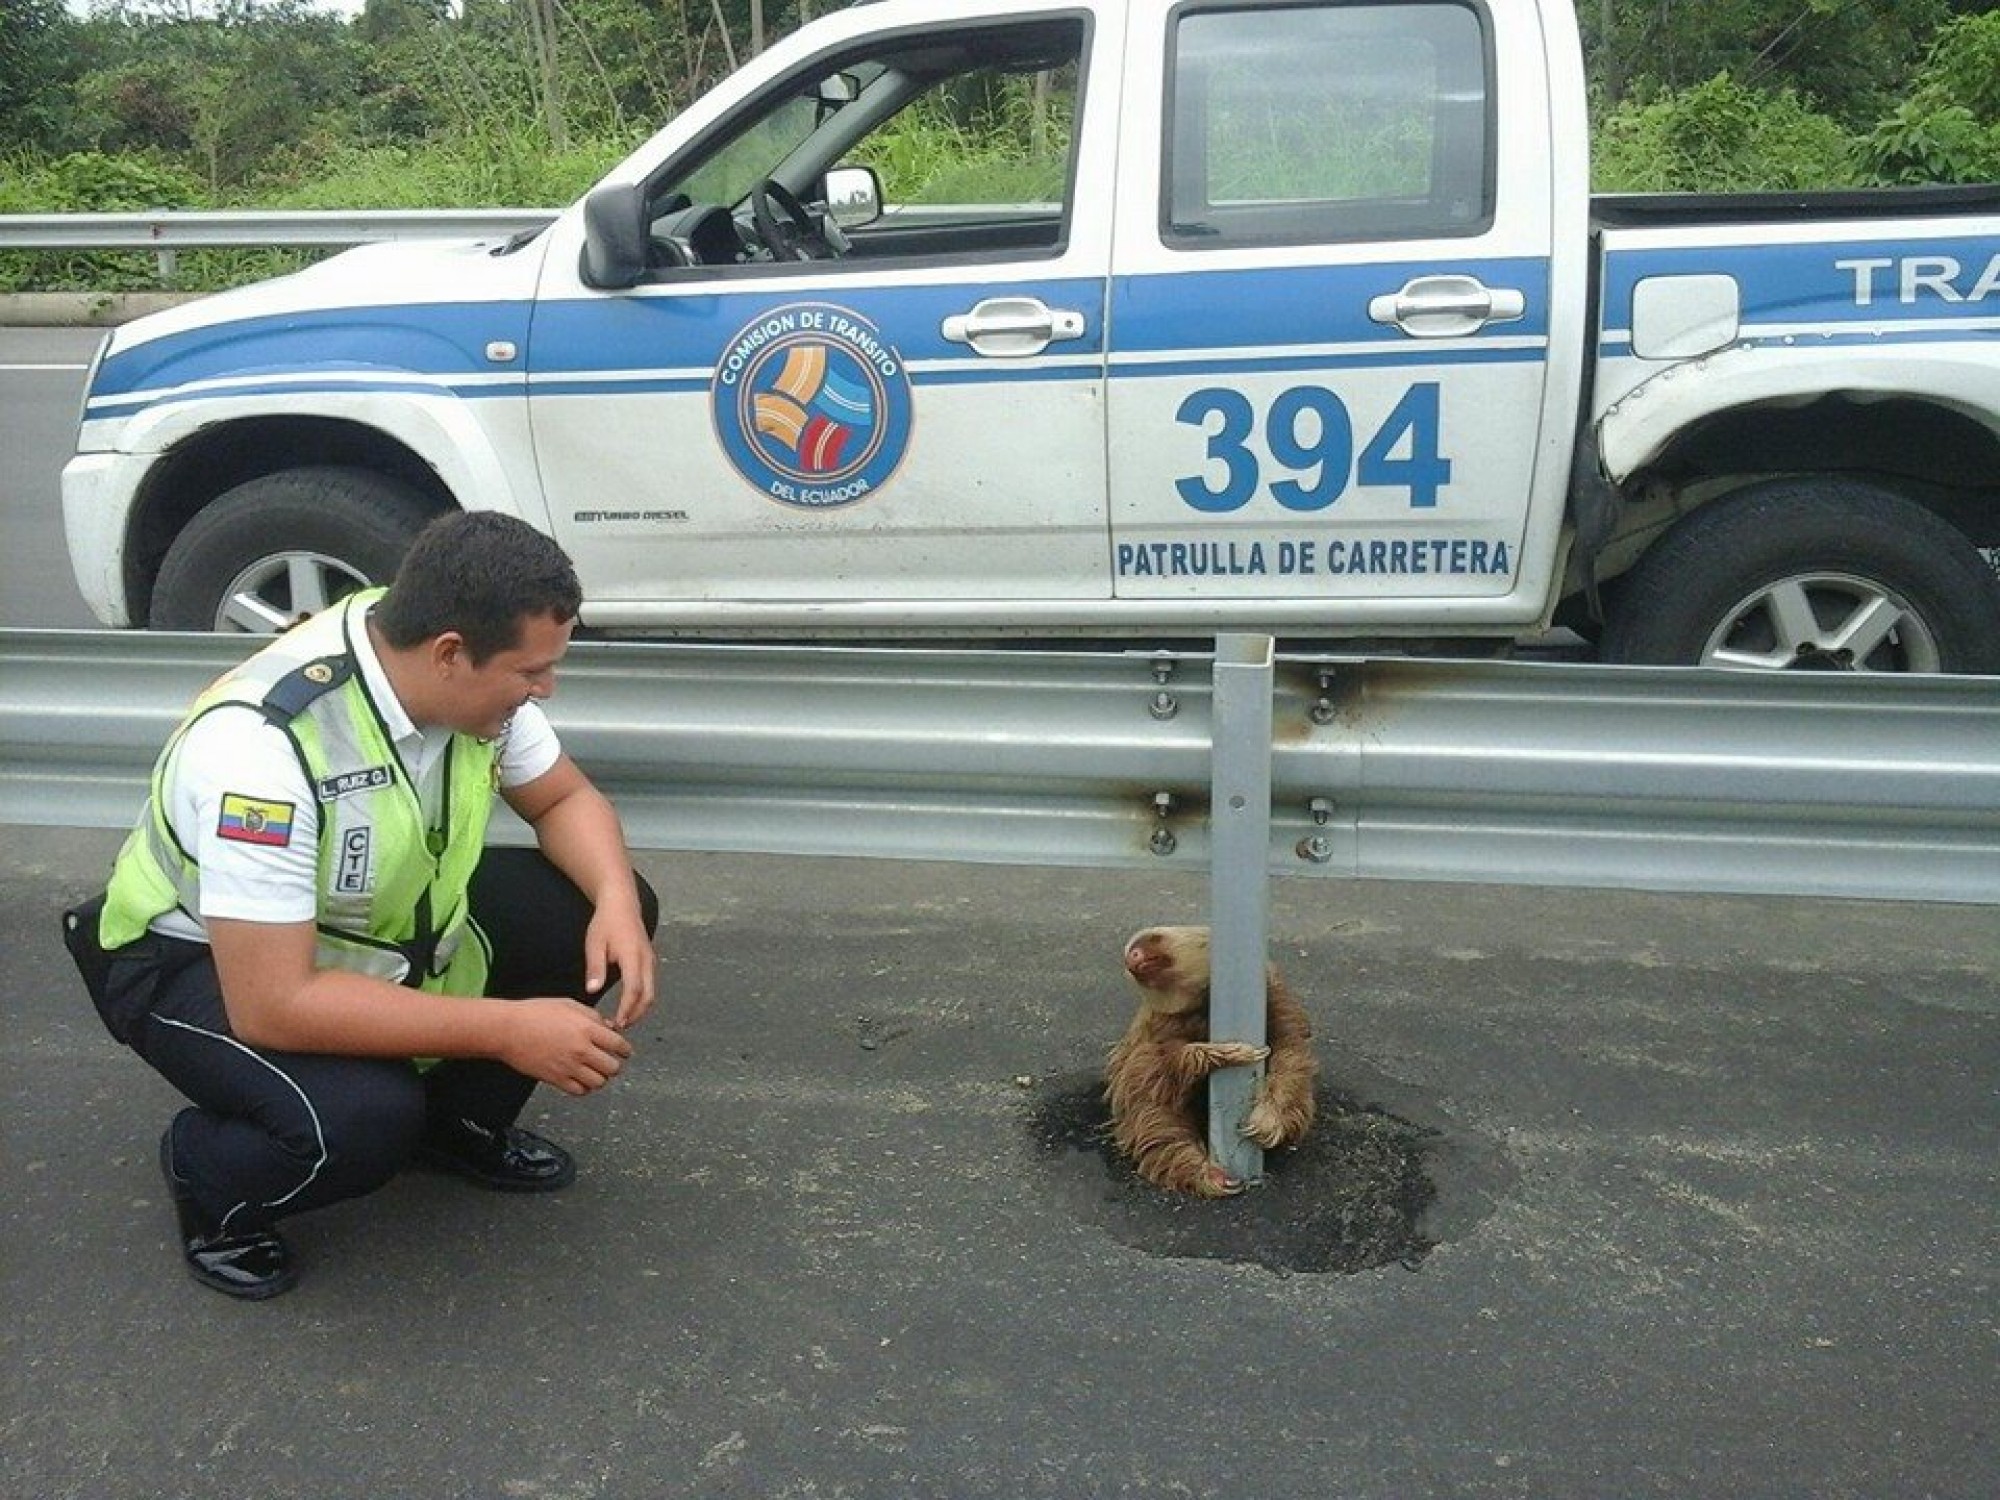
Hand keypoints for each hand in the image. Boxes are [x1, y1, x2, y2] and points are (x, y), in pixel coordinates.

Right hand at [498, 996, 633, 1095]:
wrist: (507, 1029)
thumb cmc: (534, 1013)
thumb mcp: (569, 1005)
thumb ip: (592, 1017)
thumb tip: (609, 1027)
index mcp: (587, 1029)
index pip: (619, 1045)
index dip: (625, 1050)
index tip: (625, 1052)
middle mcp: (581, 1050)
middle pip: (613, 1068)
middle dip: (614, 1065)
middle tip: (609, 1061)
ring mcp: (569, 1066)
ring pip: (599, 1082)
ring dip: (599, 1077)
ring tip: (594, 1071)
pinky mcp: (556, 1079)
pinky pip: (580, 1091)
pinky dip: (584, 1087)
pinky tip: (580, 1079)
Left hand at [584, 898, 657, 1029]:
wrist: (622, 904)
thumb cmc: (606, 923)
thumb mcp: (594, 944)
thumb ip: (595, 968)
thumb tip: (592, 991)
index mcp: (632, 956)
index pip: (634, 989)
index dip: (627, 1009)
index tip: (617, 1023)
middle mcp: (647, 960)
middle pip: (648, 995)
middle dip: (636, 1015)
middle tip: (620, 1027)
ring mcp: (651, 961)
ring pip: (651, 992)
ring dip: (640, 1009)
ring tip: (623, 1020)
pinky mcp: (650, 962)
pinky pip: (650, 985)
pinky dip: (642, 999)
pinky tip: (628, 1006)